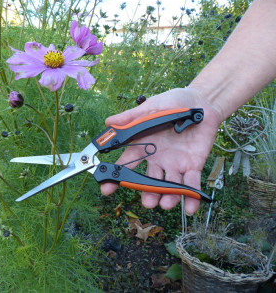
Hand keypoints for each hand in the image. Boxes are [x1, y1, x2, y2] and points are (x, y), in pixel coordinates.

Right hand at [100, 87, 222, 214]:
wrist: (202, 102)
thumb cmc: (174, 103)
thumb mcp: (151, 108)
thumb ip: (131, 117)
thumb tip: (108, 123)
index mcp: (144, 146)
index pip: (126, 164)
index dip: (116, 176)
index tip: (106, 188)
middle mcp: (157, 159)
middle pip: (148, 181)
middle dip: (147, 192)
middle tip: (146, 201)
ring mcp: (175, 164)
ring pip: (168, 185)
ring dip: (167, 197)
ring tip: (166, 204)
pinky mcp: (193, 166)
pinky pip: (191, 183)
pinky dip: (191, 196)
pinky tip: (190, 207)